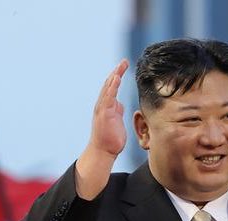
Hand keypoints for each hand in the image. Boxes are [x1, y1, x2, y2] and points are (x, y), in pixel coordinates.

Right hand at [75, 59, 128, 199]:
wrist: (103, 151)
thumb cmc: (110, 139)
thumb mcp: (117, 121)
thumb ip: (117, 111)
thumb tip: (120, 104)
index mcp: (107, 106)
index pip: (112, 88)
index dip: (118, 76)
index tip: (124, 67)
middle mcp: (103, 105)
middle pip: (109, 85)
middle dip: (117, 72)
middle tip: (124, 61)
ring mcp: (102, 109)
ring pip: (108, 88)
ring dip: (114, 76)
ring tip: (121, 66)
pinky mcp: (104, 113)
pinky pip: (108, 97)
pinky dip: (112, 86)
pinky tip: (116, 77)